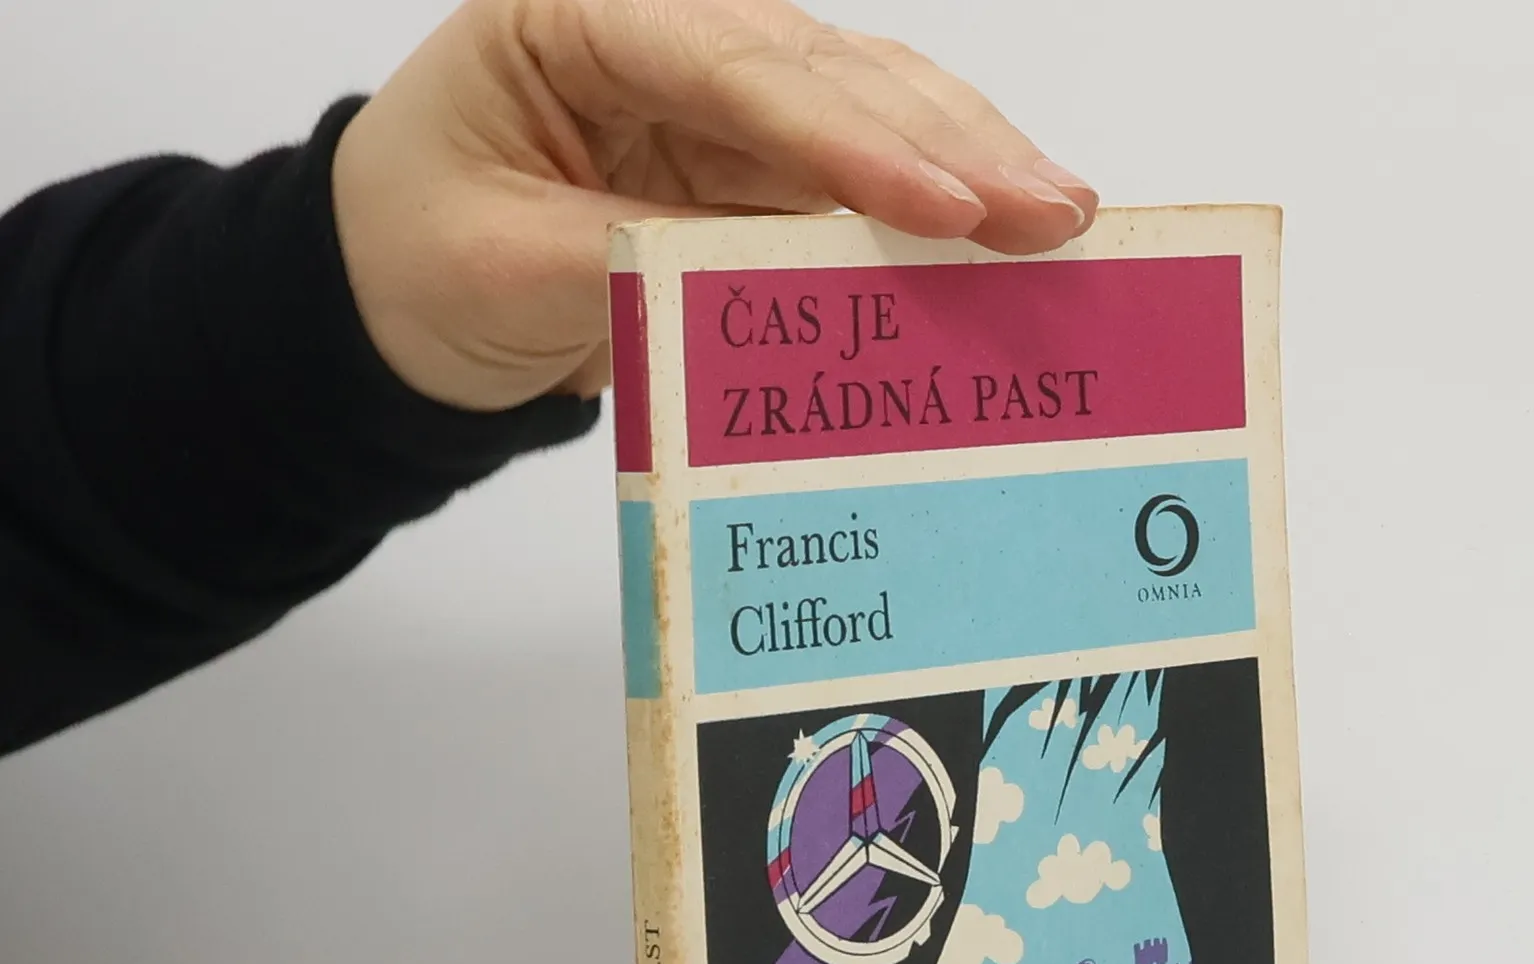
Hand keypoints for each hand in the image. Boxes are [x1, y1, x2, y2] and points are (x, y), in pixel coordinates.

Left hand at [331, 0, 1097, 411]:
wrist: (397, 286)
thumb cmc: (419, 251)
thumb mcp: (501, 267)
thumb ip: (631, 267)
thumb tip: (771, 292)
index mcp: (582, 18)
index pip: (732, 65)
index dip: (847, 140)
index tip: (945, 211)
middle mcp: (666, 33)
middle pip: (829, 71)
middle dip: (949, 145)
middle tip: (1051, 212)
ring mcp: (720, 97)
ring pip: (867, 109)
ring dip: (968, 163)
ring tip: (1062, 217)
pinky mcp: (752, 162)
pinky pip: (855, 180)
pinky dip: (933, 211)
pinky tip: (1005, 234)